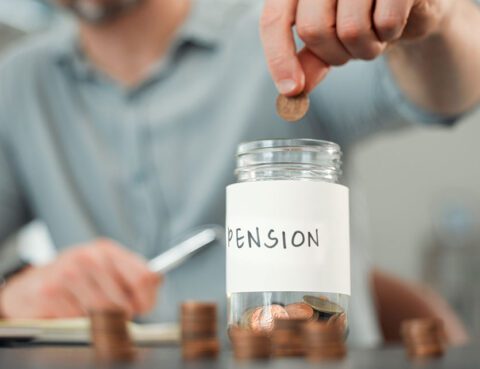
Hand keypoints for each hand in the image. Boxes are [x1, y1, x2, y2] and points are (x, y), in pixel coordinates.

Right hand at [0, 239, 160, 318]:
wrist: (28, 287)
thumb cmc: (73, 280)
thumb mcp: (104, 269)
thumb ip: (132, 276)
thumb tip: (156, 282)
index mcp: (107, 250)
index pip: (144, 277)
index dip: (147, 299)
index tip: (142, 308)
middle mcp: (89, 257)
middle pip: (124, 302)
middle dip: (121, 315)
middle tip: (111, 314)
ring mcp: (68, 273)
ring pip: (102, 314)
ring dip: (98, 320)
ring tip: (87, 310)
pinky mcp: (50, 292)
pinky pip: (78, 321)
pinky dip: (76, 322)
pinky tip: (68, 310)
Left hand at [260, 0, 454, 95]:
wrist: (410, 1)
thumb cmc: (363, 16)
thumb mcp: (329, 38)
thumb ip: (308, 59)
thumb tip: (292, 91)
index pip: (275, 19)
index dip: (279, 58)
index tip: (291, 90)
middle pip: (312, 29)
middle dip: (333, 55)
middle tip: (350, 51)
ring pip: (351, 29)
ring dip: (365, 49)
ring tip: (375, 36)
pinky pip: (386, 22)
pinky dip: (391, 34)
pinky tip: (393, 23)